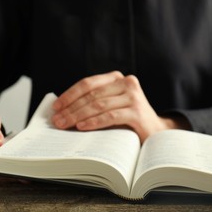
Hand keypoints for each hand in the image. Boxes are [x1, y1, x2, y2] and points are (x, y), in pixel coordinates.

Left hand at [52, 71, 189, 142]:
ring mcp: (134, 96)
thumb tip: (63, 109)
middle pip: (92, 94)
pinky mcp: (137, 112)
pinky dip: (94, 122)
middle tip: (57, 120)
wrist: (156, 132)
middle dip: (71, 108)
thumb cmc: (129, 120)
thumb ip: (94, 101)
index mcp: (118, 78)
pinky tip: (82, 127)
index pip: (88, 83)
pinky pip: (110, 116)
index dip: (70, 94)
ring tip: (65, 124)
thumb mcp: (111, 105)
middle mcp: (127, 83)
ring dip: (78, 115)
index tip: (56, 106)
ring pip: (99, 104)